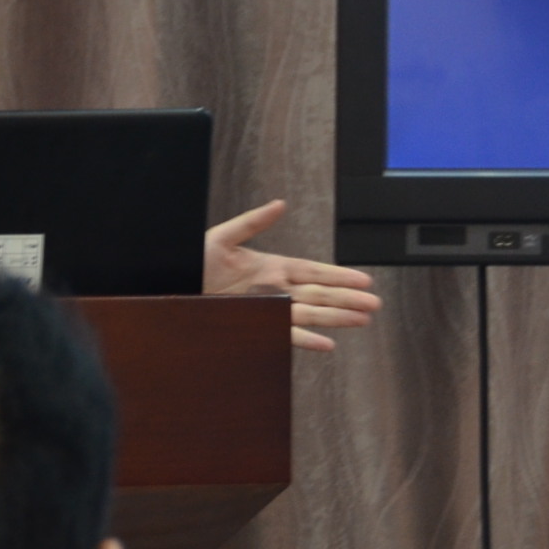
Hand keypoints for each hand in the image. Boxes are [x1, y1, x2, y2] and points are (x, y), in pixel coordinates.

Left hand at [203, 199, 380, 351]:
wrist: (174, 286)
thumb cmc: (194, 262)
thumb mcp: (223, 236)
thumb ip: (254, 222)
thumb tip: (279, 204)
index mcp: (271, 267)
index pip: (313, 270)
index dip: (338, 274)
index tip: (363, 279)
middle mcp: (275, 289)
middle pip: (320, 294)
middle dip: (348, 298)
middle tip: (374, 303)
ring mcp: (268, 308)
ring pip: (311, 314)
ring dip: (337, 317)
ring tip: (362, 319)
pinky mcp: (256, 324)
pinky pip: (286, 334)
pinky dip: (307, 340)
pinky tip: (328, 344)